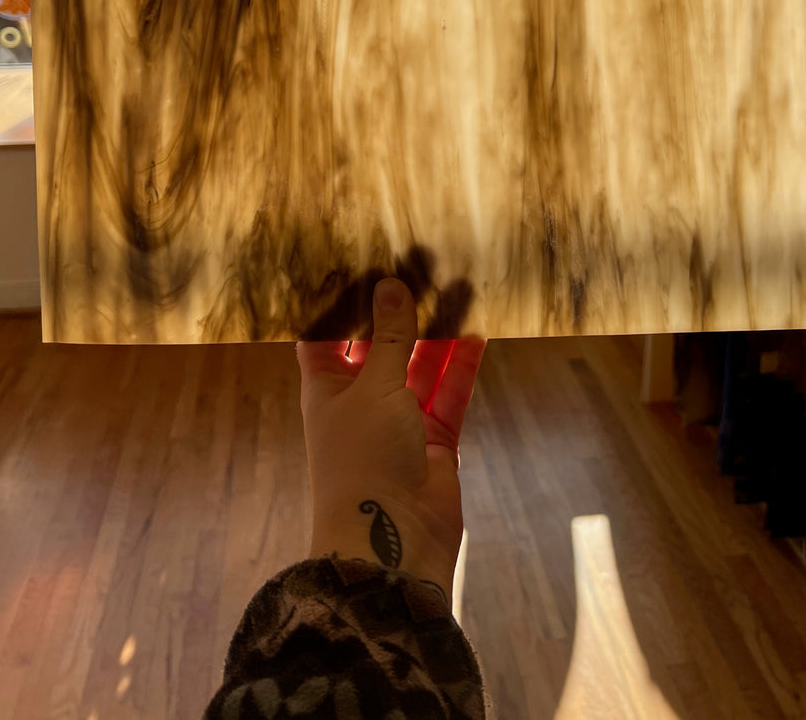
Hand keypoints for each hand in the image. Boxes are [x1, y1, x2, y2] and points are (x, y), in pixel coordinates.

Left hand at [296, 277, 486, 604]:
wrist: (392, 543)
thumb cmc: (363, 460)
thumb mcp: (374, 387)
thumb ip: (389, 337)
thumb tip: (392, 285)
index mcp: (327, 388)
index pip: (328, 335)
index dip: (341, 302)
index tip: (358, 261)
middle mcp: (361, 400)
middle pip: (381, 345)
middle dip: (399, 310)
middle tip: (422, 264)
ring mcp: (400, 420)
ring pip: (421, 365)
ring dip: (438, 332)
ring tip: (460, 286)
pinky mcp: (435, 439)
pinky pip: (449, 393)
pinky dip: (462, 366)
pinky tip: (478, 333)